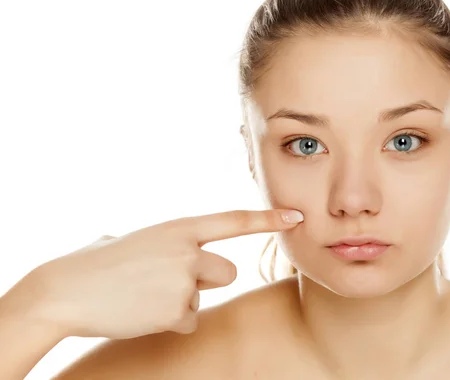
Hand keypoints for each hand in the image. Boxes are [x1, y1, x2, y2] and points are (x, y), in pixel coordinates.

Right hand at [18, 209, 303, 338]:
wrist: (65, 290)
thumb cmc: (96, 262)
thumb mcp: (136, 239)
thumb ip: (167, 242)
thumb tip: (177, 251)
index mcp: (178, 227)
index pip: (233, 220)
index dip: (267, 218)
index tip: (296, 216)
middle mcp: (187, 251)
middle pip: (228, 272)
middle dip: (206, 281)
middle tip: (168, 281)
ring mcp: (183, 280)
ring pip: (204, 297)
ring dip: (184, 300)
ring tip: (146, 295)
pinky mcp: (176, 310)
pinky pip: (188, 320)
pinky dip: (168, 321)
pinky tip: (140, 312)